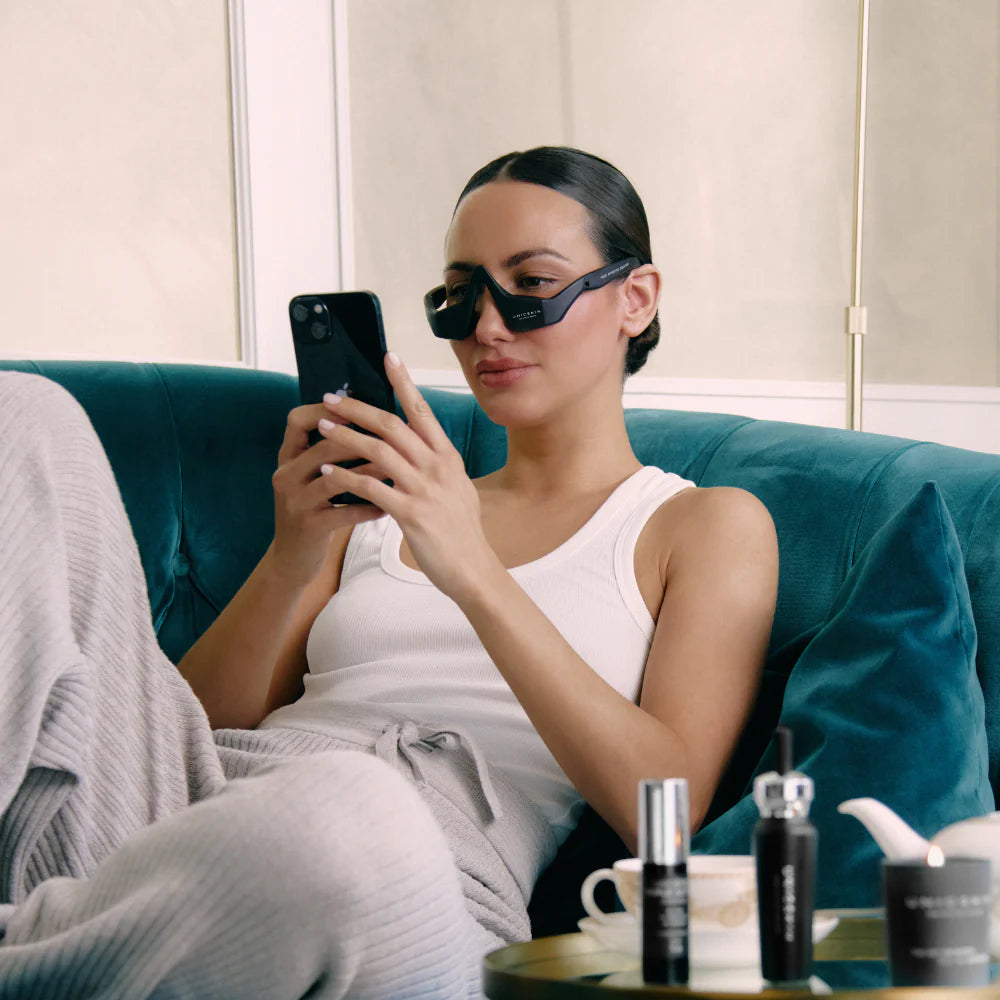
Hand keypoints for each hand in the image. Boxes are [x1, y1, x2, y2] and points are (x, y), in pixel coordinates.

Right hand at [268, 400, 386, 584]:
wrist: (290, 560)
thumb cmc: (312, 511)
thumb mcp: (309, 479)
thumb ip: (328, 453)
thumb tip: (368, 421)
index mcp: (287, 458)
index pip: (297, 420)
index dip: (324, 410)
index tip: (355, 406)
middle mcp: (286, 475)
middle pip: (323, 447)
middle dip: (360, 439)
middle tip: (392, 437)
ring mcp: (295, 502)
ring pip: (335, 479)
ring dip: (369, 472)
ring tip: (395, 468)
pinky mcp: (309, 526)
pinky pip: (345, 513)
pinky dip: (369, 508)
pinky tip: (388, 507)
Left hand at [314, 353, 497, 598]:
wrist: (473, 569)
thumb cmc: (462, 532)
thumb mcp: (458, 489)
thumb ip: (438, 465)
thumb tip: (423, 447)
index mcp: (447, 456)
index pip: (421, 410)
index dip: (403, 382)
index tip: (388, 358)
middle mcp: (438, 466)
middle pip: (393, 424)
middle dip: (358, 408)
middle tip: (331, 397)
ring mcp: (425, 489)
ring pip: (379, 451)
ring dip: (346, 436)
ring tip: (321, 427)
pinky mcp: (412, 514)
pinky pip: (373, 488)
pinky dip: (347, 477)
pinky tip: (328, 472)